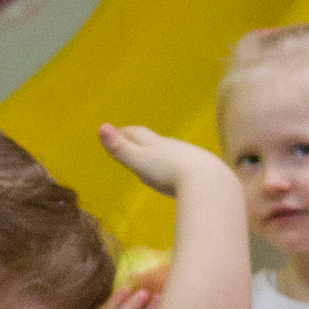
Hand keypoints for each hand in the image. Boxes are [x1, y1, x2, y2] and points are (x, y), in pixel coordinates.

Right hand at [97, 121, 220, 200]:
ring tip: (155, 157)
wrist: (207, 181)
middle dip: (141, 140)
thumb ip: (120, 148)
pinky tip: (181, 175)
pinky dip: (178, 166)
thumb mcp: (139, 162)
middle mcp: (173, 146)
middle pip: (154, 140)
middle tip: (131, 140)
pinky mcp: (204, 170)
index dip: (124, 132)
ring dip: (161, 152)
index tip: (114, 131)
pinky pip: (187, 165)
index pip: (137, 133)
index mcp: (155, 144)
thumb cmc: (169, 172)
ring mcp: (190, 156)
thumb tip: (101, 127)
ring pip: (172, 151)